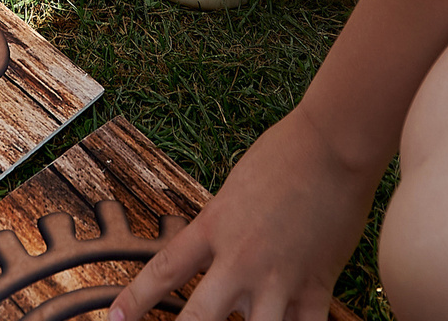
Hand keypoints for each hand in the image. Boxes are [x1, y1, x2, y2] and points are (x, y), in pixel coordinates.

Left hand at [108, 106, 377, 320]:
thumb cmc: (285, 154)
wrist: (332, 144)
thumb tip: (216, 260)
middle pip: (199, 319)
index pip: (164, 271)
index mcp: (214, 227)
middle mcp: (240, 260)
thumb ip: (223, 229)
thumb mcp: (235, 189)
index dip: (135, 301)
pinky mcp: (317, 285)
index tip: (115, 320)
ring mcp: (279, 277)